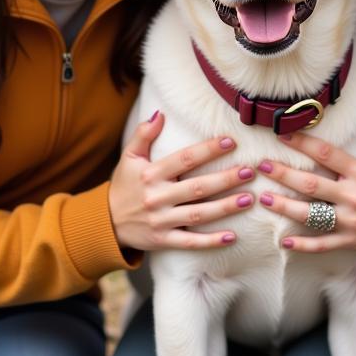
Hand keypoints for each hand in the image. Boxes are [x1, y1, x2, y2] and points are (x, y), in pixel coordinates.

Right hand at [108, 112, 254, 251]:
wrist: (106, 222)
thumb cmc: (124, 185)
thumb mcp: (129, 157)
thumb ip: (143, 134)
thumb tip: (160, 114)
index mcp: (152, 174)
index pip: (184, 159)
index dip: (207, 150)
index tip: (230, 142)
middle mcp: (157, 197)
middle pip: (197, 188)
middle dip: (225, 179)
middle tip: (250, 171)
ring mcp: (161, 221)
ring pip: (198, 214)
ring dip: (224, 208)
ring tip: (248, 199)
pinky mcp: (163, 241)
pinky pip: (190, 242)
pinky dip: (210, 241)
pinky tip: (232, 236)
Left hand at [256, 112, 355, 255]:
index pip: (327, 154)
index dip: (304, 142)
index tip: (284, 134)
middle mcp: (352, 196)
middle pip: (311, 183)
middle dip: (284, 174)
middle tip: (262, 166)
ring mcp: (349, 220)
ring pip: (311, 214)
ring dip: (285, 206)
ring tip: (264, 198)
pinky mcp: (350, 240)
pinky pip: (323, 244)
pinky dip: (304, 245)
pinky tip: (285, 241)